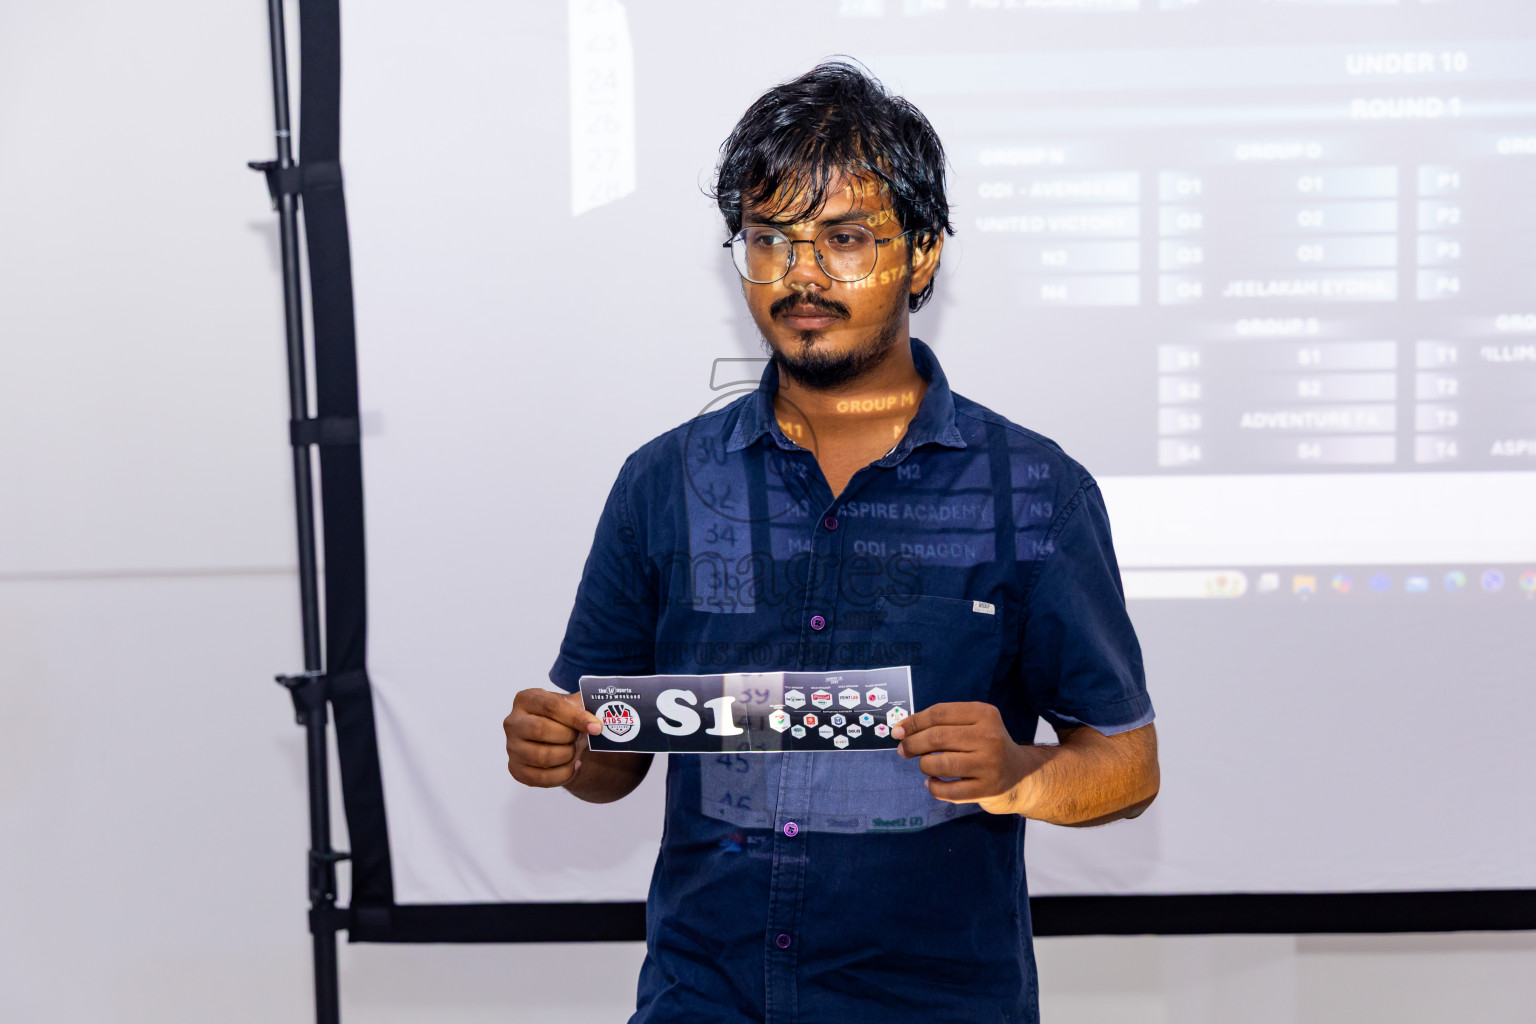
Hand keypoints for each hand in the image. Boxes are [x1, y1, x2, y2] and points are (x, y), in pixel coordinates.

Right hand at [504, 689, 600, 788]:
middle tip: (579, 737)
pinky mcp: (516, 769)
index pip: (550, 706)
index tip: (597, 727)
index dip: (576, 717)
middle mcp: (513, 722)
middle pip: (540, 730)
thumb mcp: (573, 704)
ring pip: (541, 756)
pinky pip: (542, 777)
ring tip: (574, 750)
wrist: (557, 739)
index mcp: (525, 699)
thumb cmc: (564, 718)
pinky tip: (573, 764)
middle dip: (568, 736)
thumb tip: (603, 713)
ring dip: (567, 754)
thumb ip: (585, 705)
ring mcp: (512, 747)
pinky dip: (564, 773)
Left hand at [893, 701, 1040, 814]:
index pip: (939, 713)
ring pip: (939, 764)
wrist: (1022, 775)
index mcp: (985, 714)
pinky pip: (948, 791)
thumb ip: (940, 724)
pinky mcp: (987, 789)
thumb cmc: (986, 746)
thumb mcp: (973, 725)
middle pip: (937, 737)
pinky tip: (933, 783)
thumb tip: (900, 731)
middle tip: (903, 750)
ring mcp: (990, 765)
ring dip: (924, 765)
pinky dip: (933, 787)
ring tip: (926, 766)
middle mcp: (990, 737)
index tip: (898, 731)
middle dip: (912, 744)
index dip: (913, 722)